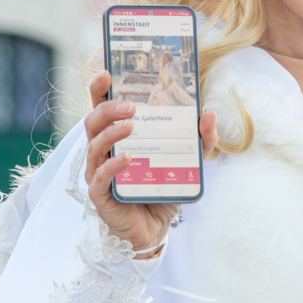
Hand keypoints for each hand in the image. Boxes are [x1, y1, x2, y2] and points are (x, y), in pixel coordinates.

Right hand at [84, 71, 218, 255]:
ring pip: (94, 147)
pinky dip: (113, 166)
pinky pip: (100, 177)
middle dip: (107, 109)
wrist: (154, 229)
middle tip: (130, 106)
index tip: (106, 73)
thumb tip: (209, 114)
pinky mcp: (101, 196)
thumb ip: (201, 139)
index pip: (101, 108)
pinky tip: (128, 158)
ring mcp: (98, 173)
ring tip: (130, 125)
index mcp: (116, 137)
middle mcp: (102, 152)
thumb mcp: (187, 160)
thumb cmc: (161, 188)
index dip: (99, 90)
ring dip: (111, 133)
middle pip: (92, 122)